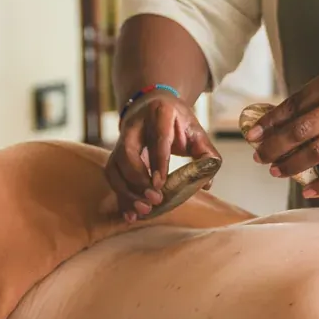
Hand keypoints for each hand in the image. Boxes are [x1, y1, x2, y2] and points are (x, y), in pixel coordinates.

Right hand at [105, 93, 217, 220]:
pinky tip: (130, 214)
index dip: (157, 162)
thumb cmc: (176, 120)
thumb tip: (206, 183)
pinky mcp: (114, 154)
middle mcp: (134, 126)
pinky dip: (120, 197)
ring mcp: (120, 140)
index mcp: (159, 113)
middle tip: (155, 200)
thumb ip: (206, 153)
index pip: (157, 139)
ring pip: (115, 167)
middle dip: (138, 180)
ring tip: (143, 210)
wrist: (153, 105)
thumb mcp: (195, 130)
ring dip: (126, 192)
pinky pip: (112, 176)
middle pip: (128, 153)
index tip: (160, 185)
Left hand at [247, 65, 318, 199]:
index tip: (252, 134)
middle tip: (259, 157)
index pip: (293, 104)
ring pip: (315, 152)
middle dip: (273, 147)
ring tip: (277, 171)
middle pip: (298, 130)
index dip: (269, 122)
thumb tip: (286, 119)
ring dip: (291, 165)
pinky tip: (308, 189)